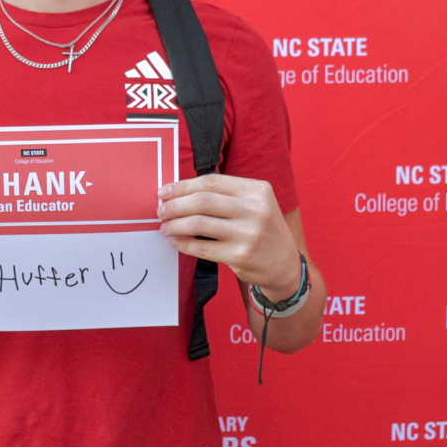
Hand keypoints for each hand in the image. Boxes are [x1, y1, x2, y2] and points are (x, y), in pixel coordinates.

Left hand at [157, 174, 301, 300]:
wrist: (285, 265)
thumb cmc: (262, 229)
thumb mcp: (255, 203)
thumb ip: (226, 195)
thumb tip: (180, 192)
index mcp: (257, 190)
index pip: (211, 181)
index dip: (182, 186)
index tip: (164, 192)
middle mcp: (256, 209)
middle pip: (202, 201)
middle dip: (175, 205)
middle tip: (161, 211)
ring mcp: (249, 234)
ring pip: (199, 224)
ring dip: (176, 225)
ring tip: (165, 227)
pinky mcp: (241, 256)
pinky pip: (203, 248)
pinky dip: (184, 244)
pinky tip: (176, 241)